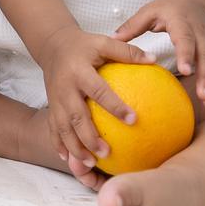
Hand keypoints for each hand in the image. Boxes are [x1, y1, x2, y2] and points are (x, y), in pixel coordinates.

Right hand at [38, 26, 156, 168]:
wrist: (52, 45)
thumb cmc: (83, 45)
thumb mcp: (103, 42)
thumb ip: (127, 52)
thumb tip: (154, 60)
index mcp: (79, 71)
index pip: (98, 91)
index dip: (115, 106)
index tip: (133, 120)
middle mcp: (65, 88)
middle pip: (76, 117)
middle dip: (90, 137)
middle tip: (107, 153)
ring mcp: (55, 99)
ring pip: (63, 128)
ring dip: (75, 147)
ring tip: (90, 163)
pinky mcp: (51, 106)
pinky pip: (52, 129)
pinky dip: (59, 145)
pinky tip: (68, 159)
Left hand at [113, 0, 204, 111]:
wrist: (202, 0)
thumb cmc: (170, 7)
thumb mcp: (150, 11)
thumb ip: (132, 26)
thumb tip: (111, 40)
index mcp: (182, 22)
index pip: (186, 39)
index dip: (186, 54)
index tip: (184, 70)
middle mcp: (201, 33)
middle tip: (203, 96)